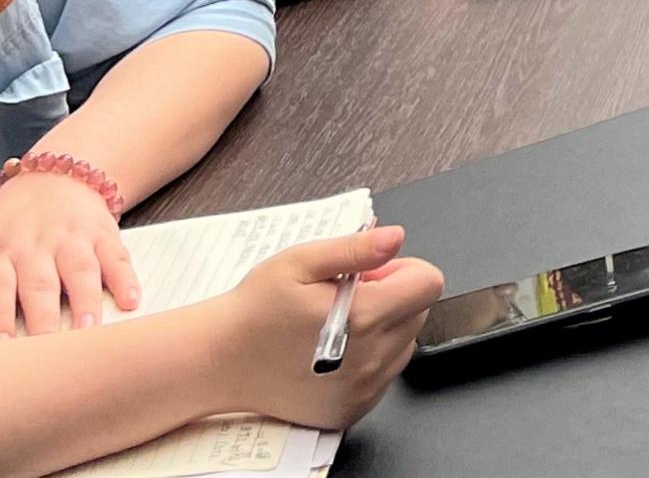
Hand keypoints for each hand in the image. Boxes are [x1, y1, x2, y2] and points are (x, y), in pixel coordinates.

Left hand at [0, 160, 133, 337]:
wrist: (50, 178)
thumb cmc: (1, 234)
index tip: (2, 348)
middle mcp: (30, 244)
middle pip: (38, 284)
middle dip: (45, 320)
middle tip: (50, 355)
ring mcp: (69, 236)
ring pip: (79, 269)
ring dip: (86, 301)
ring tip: (90, 332)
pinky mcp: (101, 231)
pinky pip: (115, 254)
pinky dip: (125, 277)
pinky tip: (131, 301)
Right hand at [214, 230, 441, 429]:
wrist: (220, 362)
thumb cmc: (256, 310)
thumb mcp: (300, 261)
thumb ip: (354, 249)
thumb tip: (395, 238)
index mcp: (364, 318)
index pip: (428, 284)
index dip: (402, 270)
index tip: (371, 273)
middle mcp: (370, 361)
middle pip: (418, 313)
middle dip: (391, 297)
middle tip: (346, 296)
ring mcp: (362, 391)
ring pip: (405, 345)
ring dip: (384, 329)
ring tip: (337, 324)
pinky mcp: (351, 411)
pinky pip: (384, 376)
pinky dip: (370, 360)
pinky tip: (334, 352)